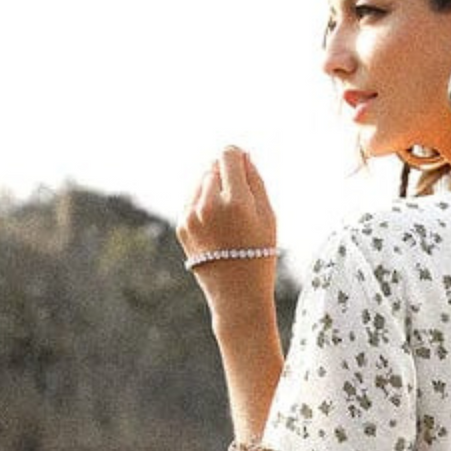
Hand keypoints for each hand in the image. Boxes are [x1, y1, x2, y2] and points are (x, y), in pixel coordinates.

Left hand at [180, 146, 278, 297]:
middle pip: (213, 168)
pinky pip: (191, 201)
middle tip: (238, 205)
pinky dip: (202, 207)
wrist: (237, 294)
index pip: (228, 155)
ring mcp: (192, 216)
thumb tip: (243, 156)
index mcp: (236, 201)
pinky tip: (215, 228)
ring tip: (227, 219)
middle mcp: (209, 205)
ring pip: (200, 183)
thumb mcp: (269, 217)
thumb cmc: (259, 255)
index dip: (236, 157)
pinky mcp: (182, 226)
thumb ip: (256, 181)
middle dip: (225, 178)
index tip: (242, 165)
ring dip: (212, 191)